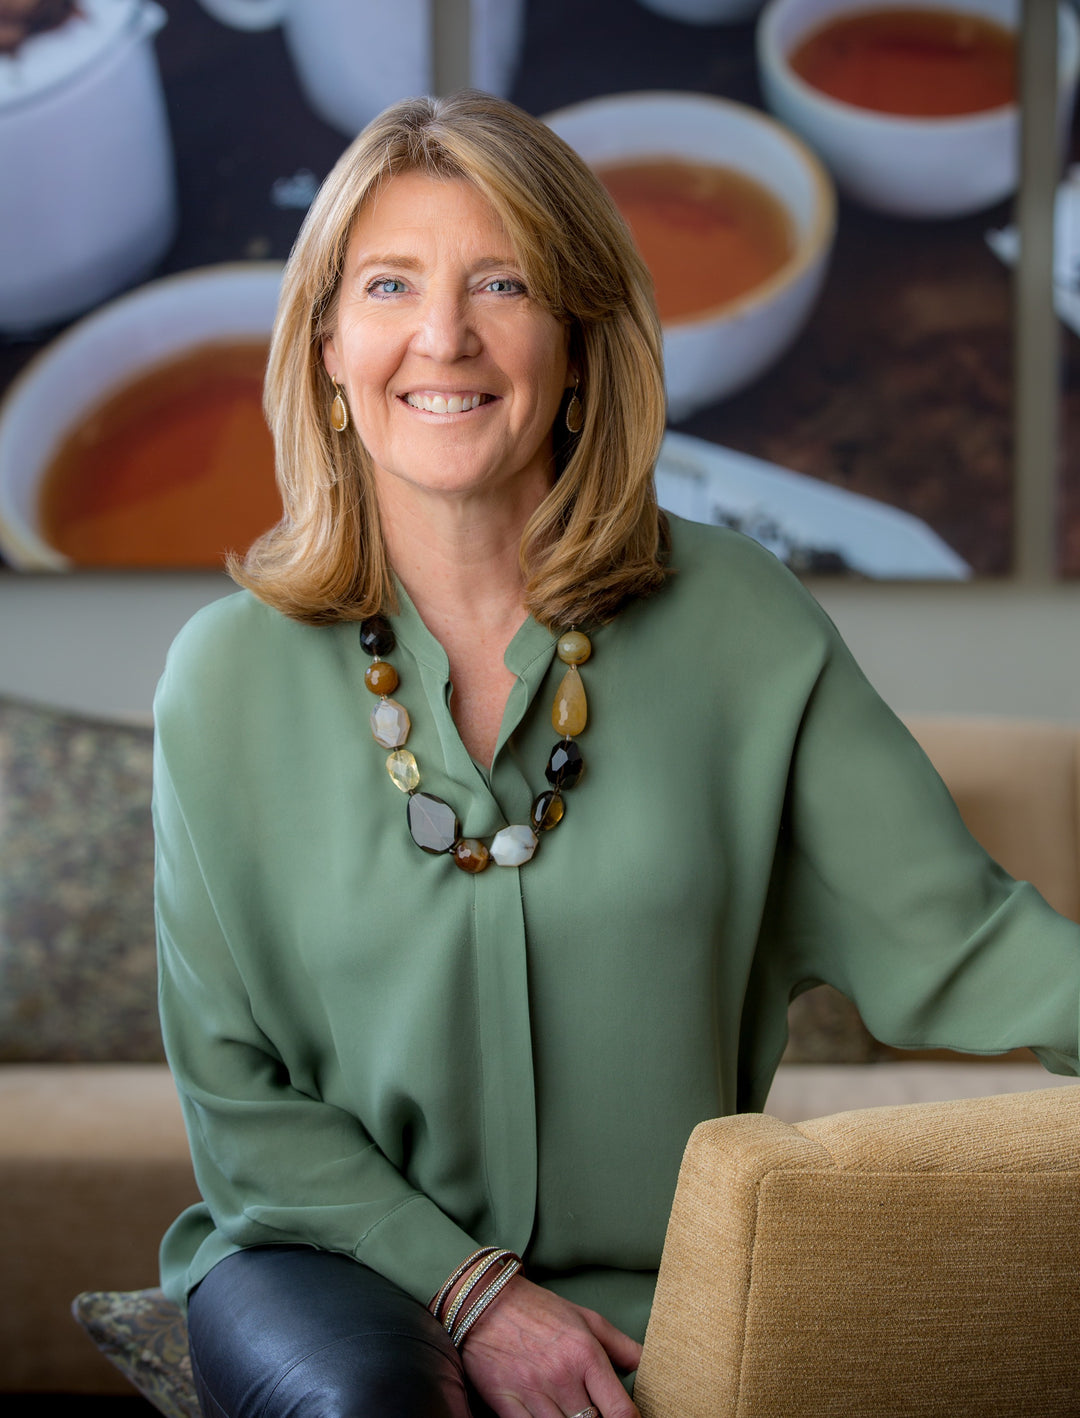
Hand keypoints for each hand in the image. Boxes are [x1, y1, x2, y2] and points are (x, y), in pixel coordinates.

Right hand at [459, 1274, 641, 1417]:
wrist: (484, 1301)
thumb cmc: (539, 1310)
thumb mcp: (587, 1319)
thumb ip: (622, 1347)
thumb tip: (649, 1369)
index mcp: (586, 1354)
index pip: (621, 1411)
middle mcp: (561, 1376)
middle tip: (596, 1414)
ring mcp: (532, 1392)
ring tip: (573, 1417)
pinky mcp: (505, 1403)